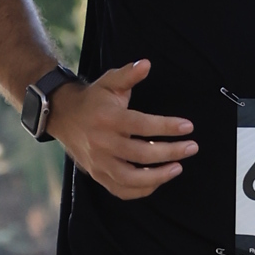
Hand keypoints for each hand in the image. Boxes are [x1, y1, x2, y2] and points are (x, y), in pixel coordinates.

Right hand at [46, 59, 195, 200]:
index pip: (142, 126)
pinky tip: (158, 180)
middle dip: (170, 152)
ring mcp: (99, 162)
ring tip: (178, 168)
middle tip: (191, 148)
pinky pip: (121, 190)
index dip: (167, 127)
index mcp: (108, 118)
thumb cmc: (93, 99)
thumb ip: (129, 74)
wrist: (63, 117)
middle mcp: (103, 143)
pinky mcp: (98, 175)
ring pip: (131, 179)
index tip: (188, 127)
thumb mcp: (109, 82)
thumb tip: (147, 64)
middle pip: (141, 154)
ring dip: (158, 176)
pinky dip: (141, 190)